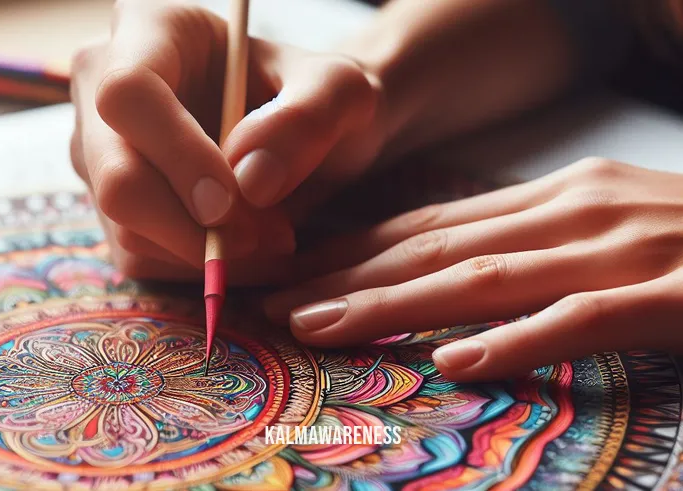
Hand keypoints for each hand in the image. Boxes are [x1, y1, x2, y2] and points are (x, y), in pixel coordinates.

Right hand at [70, 0, 384, 281]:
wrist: (306, 133)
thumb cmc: (317, 100)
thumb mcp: (341, 92)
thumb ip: (309, 118)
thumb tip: (250, 181)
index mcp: (153, 32)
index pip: (130, 93)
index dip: (178, 154)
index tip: (233, 199)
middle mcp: (107, 91)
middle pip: (116, 177)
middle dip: (195, 226)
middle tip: (268, 236)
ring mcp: (104, 154)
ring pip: (128, 230)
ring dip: (207, 252)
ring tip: (272, 234)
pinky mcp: (116, 205)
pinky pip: (141, 257)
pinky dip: (198, 266)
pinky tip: (246, 246)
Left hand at [264, 158, 682, 380]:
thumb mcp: (593, 226)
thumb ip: (525, 246)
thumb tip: (447, 287)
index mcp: (549, 198)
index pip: (429, 225)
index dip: (356, 248)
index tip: (297, 271)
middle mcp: (570, 212)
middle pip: (436, 248)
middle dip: (350, 276)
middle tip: (277, 301)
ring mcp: (619, 250)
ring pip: (484, 278)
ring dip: (396, 305)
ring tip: (324, 326)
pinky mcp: (672, 293)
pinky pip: (582, 319)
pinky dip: (516, 341)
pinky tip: (457, 361)